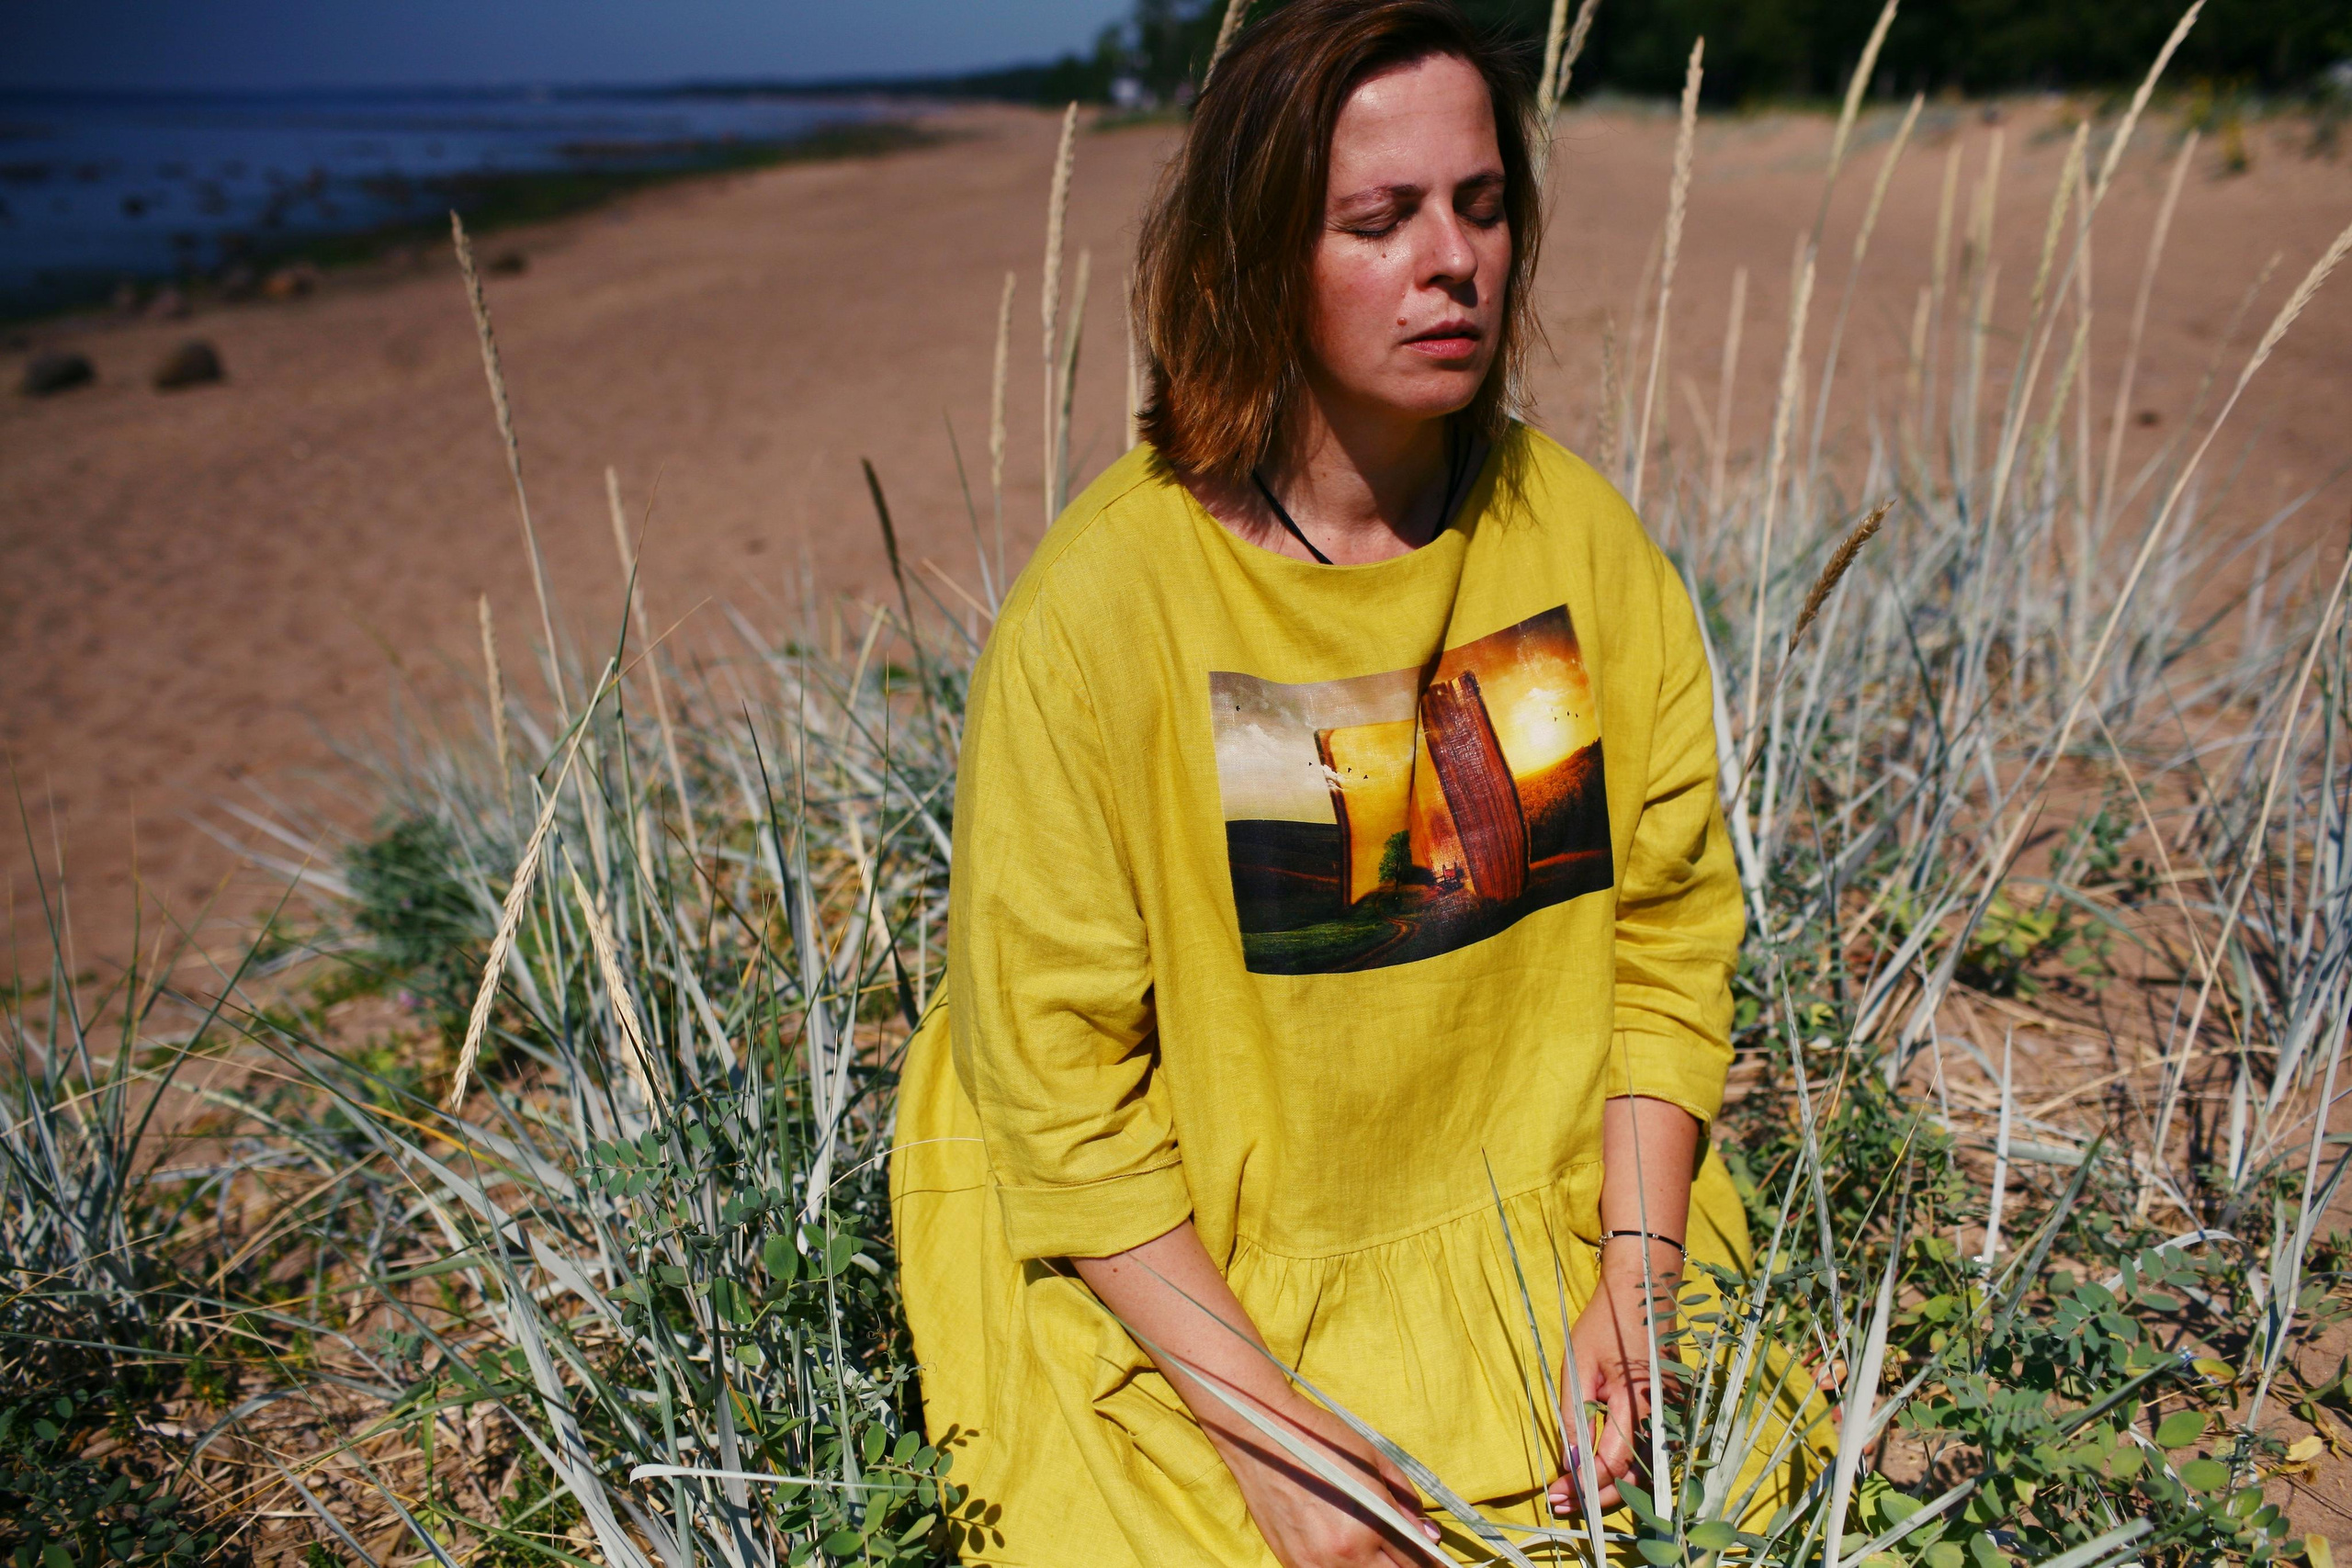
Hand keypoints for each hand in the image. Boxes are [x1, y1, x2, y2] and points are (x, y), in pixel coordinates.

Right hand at [1210, 1389, 1439, 1567]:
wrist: (1261, 1434)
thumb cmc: (1319, 1439)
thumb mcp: (1374, 1462)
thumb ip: (1404, 1502)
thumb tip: (1426, 1534)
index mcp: (1368, 1529)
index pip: (1415, 1564)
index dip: (1430, 1561)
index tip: (1433, 1556)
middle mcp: (1341, 1557)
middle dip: (1403, 1565)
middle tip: (1405, 1552)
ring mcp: (1312, 1565)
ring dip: (1373, 1566)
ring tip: (1373, 1548)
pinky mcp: (1291, 1564)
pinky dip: (1344, 1566)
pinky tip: (1345, 1547)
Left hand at [1548, 1242, 1681, 1514]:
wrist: (1642, 1292)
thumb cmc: (1605, 1323)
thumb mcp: (1578, 1365)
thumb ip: (1574, 1416)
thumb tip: (1570, 1462)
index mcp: (1638, 1401)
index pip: (1613, 1462)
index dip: (1584, 1485)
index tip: (1557, 1496)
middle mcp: (1663, 1415)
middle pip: (1636, 1477)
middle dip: (1599, 1497)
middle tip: (1564, 1505)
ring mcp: (1673, 1415)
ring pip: (1648, 1470)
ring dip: (1616, 1489)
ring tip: (1579, 1497)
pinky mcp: (1673, 1412)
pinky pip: (1654, 1453)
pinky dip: (1630, 1470)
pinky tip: (1603, 1475)